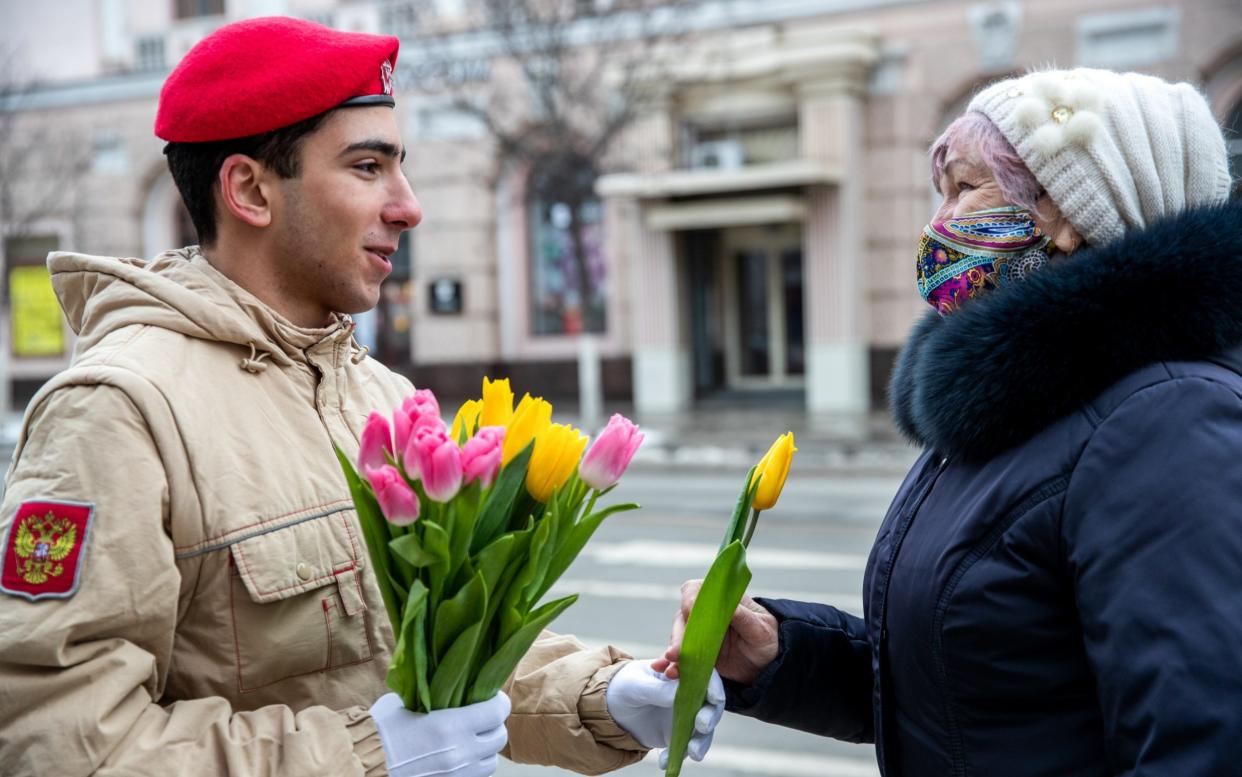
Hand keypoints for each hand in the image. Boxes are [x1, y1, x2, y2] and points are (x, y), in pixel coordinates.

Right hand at [369, 692, 509, 776]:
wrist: (361, 766)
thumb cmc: (379, 731)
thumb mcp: (406, 702)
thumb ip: (433, 694)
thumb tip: (447, 682)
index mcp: (452, 726)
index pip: (497, 712)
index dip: (498, 702)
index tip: (492, 697)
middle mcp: (460, 753)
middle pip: (499, 739)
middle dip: (494, 726)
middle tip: (482, 717)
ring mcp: (457, 775)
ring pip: (491, 763)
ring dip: (485, 750)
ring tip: (471, 740)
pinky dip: (473, 767)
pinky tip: (459, 757)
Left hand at [605, 660, 724, 766]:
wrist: (611, 709)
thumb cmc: (625, 686)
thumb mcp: (638, 685)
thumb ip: (658, 690)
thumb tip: (681, 694)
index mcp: (683, 672)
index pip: (706, 676)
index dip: (713, 686)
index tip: (714, 698)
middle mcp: (690, 694)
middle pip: (710, 704)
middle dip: (710, 716)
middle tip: (702, 725)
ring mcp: (686, 715)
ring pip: (702, 730)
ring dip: (700, 741)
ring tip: (692, 753)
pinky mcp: (677, 734)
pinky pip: (685, 746)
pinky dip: (678, 755)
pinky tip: (664, 762)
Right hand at [651, 579, 779, 685]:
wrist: (768, 664)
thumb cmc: (766, 638)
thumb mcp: (760, 628)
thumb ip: (744, 617)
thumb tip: (729, 608)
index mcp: (719, 599)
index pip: (695, 591)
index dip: (690, 601)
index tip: (690, 614)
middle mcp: (704, 614)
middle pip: (682, 618)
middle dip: (678, 636)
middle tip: (676, 653)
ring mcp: (698, 635)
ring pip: (678, 639)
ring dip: (673, 653)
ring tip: (671, 669)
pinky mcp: (696, 654)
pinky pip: (680, 657)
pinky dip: (671, 665)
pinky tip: (666, 672)